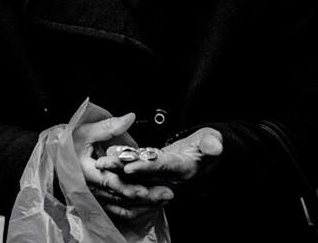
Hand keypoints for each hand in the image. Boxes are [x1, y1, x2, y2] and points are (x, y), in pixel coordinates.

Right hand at [72, 113, 173, 219]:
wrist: (59, 155)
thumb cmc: (71, 141)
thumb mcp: (87, 130)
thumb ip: (109, 126)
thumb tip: (130, 117)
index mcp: (86, 171)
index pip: (109, 181)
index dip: (128, 186)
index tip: (145, 189)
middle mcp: (91, 188)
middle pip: (120, 196)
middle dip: (144, 197)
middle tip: (165, 195)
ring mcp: (96, 196)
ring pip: (121, 204)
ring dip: (143, 204)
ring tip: (163, 199)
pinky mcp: (100, 198)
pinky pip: (118, 208)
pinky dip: (134, 208)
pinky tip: (150, 206)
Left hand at [96, 127, 222, 185]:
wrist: (208, 154)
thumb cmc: (210, 144)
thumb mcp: (213, 140)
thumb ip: (211, 144)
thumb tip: (216, 146)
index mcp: (182, 168)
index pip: (161, 168)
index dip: (145, 167)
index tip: (128, 166)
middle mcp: (169, 177)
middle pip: (143, 175)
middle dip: (122, 170)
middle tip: (103, 163)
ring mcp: (161, 178)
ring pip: (136, 178)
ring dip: (118, 172)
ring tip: (101, 162)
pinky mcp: (155, 175)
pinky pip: (136, 177)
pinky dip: (122, 172)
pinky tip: (108, 165)